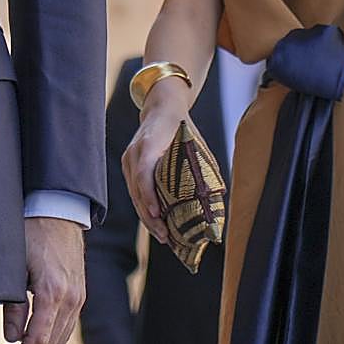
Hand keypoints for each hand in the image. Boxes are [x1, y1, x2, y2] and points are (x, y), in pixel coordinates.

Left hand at [2, 217, 84, 343]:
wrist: (60, 210)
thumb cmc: (34, 233)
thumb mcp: (16, 265)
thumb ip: (14, 305)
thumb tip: (11, 336)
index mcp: (52, 292)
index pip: (40, 340)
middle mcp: (70, 297)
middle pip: (53, 342)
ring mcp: (78, 295)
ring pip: (63, 335)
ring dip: (45, 341)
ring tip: (24, 339)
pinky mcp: (80, 292)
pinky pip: (70, 322)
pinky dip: (56, 332)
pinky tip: (39, 330)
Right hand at [120, 82, 191, 246]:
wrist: (161, 107)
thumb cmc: (181, 126)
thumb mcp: (193, 142)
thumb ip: (200, 167)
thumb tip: (215, 199)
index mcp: (149, 143)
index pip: (143, 172)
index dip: (149, 195)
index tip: (158, 214)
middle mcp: (134, 152)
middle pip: (137, 189)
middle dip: (150, 216)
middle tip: (165, 236)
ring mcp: (128, 159)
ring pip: (134, 194)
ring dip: (147, 216)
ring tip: (163, 236)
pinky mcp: (128, 166)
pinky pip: (134, 190)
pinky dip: (144, 207)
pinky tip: (156, 222)